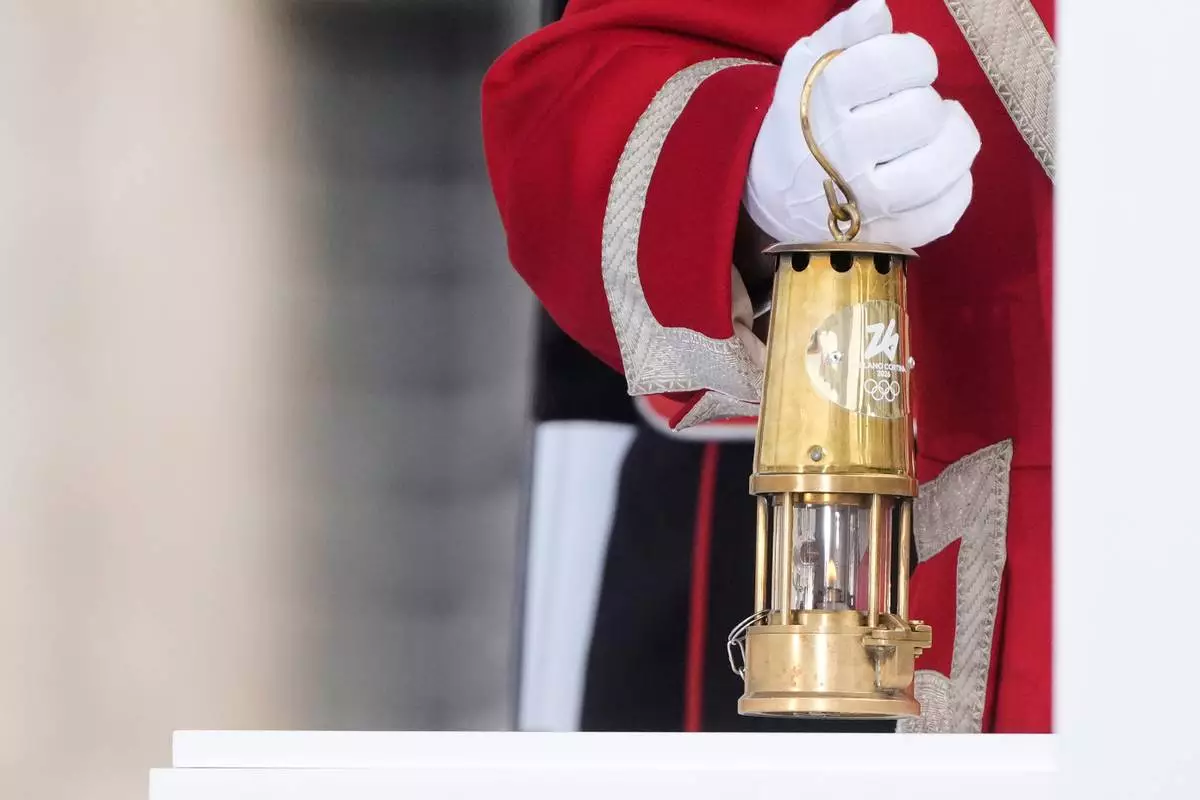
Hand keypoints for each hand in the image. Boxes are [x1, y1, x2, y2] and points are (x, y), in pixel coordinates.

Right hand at [743, 0, 980, 248]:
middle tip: (910, 106)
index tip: (907, 67)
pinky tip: (939, 172)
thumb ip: (844, 33)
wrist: (778, 196)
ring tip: (939, 132)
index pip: (892, 63)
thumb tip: (877, 7)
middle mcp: (842, 156)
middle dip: (925, 100)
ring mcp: (867, 203)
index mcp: (821, 105)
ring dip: (954, 140)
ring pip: (940, 166)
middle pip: (921, 113)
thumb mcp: (808, 69)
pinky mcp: (890, 236)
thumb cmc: (803, 121)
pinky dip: (956, 187)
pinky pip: (946, 211)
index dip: (914, 55)